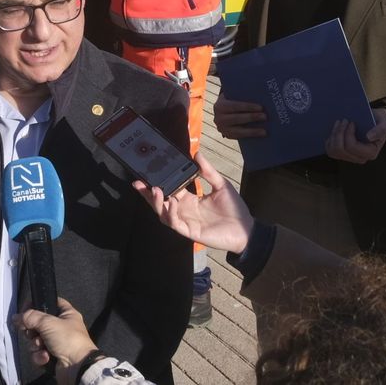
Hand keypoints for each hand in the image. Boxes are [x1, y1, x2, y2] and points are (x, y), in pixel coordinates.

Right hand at [17, 298, 97, 380]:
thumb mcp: (48, 322)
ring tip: (42, 347)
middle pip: (38, 324)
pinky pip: (38, 353)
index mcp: (66, 314)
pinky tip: (46, 357)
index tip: (25, 310)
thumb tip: (16, 317)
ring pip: (35, 340)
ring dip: (36, 345)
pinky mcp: (51, 357)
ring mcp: (56, 343)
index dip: (36, 304)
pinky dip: (40, 356)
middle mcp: (61, 328)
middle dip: (33, 331)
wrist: (77, 367)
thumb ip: (30, 317)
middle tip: (32, 332)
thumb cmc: (67, 339)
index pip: (49, 303)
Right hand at [132, 153, 254, 253]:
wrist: (246, 229)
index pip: (169, 190)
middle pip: (161, 202)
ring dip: (156, 202)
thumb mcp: (220, 185)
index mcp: (190, 199)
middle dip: (148, 193)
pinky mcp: (190, 232)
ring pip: (163, 213)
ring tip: (154, 190)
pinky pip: (175, 223)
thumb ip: (207, 171)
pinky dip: (171, 213)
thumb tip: (196, 153)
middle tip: (138, 182)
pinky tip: (172, 203)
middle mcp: (184, 210)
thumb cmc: (234, 208)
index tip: (149, 172)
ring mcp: (185, 222)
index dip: (158, 182)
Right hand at [212, 94, 266, 138]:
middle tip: (265, 116)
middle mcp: (218, 118)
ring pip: (238, 131)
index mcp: (220, 105)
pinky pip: (239, 137)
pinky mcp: (227, 135)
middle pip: (237, 118)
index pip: (235, 106)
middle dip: (251, 117)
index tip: (261, 107)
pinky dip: (250, 136)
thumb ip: (241, 96)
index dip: (248, 107)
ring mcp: (222, 128)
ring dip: (252, 131)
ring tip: (264, 131)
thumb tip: (259, 95)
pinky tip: (259, 134)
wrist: (223, 113)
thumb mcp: (233, 97)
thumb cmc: (233, 102)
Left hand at [325, 109, 385, 163]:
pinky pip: (330, 151)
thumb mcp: (384, 123)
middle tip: (343, 120)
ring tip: (338, 123)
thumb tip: (369, 137)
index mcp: (370, 153)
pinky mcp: (342, 154)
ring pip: (334, 151)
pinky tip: (335, 130)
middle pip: (341, 149)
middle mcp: (359, 158)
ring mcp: (350, 157)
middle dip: (339, 133)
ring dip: (334, 136)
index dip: (348, 134)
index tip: (351, 122)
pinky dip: (330, 140)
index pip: (352, 147)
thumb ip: (380, 130)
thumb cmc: (379, 123)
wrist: (375, 123)